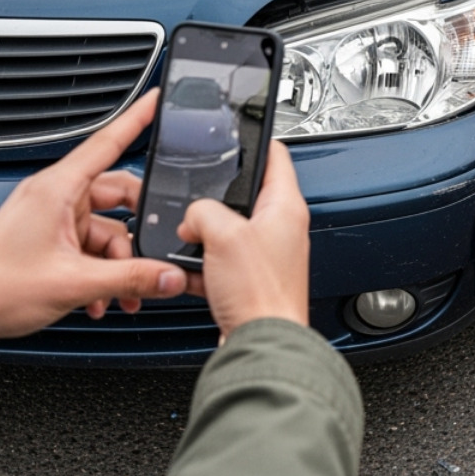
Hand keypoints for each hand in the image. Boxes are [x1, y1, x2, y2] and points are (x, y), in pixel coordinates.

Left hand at [0, 91, 187, 344]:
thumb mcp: (75, 283)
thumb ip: (130, 278)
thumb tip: (169, 276)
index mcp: (58, 189)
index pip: (108, 142)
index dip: (137, 119)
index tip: (157, 99)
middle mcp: (56, 196)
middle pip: (118, 196)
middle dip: (137, 233)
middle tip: (154, 256)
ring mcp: (53, 217)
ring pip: (107, 229)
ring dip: (119, 263)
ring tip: (120, 294)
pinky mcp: (50, 238)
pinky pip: (91, 246)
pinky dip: (101, 270)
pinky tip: (100, 297)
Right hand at [178, 141, 309, 337]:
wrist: (262, 344)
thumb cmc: (260, 293)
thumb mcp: (223, 234)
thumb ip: (203, 211)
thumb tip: (194, 217)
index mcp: (286, 207)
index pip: (276, 155)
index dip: (256, 139)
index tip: (239, 130)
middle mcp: (281, 229)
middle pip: (244, 195)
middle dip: (214, 198)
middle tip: (197, 201)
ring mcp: (266, 255)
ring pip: (228, 230)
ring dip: (204, 234)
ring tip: (191, 239)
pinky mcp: (250, 280)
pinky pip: (220, 262)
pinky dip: (201, 264)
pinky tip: (188, 271)